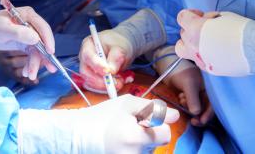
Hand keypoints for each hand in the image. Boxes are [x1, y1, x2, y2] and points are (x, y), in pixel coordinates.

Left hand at [0, 6, 56, 79]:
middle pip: (42, 41)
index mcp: (28, 15)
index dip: (48, 40)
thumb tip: (36, 39)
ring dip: (36, 63)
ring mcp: (29, 34)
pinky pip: (32, 55)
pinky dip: (30, 64)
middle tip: (49, 70)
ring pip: (38, 50)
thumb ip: (19, 33)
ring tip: (30, 75)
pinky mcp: (26, 43)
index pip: (42, 27)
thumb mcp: (3, 30)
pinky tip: (26, 72)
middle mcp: (31, 24)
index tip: (50, 53)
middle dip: (43, 56)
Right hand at [18, 94, 179, 153]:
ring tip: (122, 136)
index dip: (157, 124)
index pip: (165, 134)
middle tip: (128, 127)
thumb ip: (153, 108)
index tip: (142, 120)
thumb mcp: (126, 104)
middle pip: (157, 144)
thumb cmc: (102, 117)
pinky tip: (121, 144)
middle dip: (147, 134)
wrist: (78, 137)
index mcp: (136, 138)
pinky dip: (134, 149)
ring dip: (140, 143)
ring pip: (148, 151)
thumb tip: (176, 116)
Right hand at [78, 29, 133, 91]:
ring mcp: (88, 69)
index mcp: (88, 45)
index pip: (88, 56)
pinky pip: (98, 87)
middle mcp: (85, 58)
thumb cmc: (118, 43)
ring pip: (91, 83)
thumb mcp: (120, 47)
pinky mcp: (94, 78)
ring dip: (106, 86)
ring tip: (121, 81)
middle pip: (86, 73)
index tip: (108, 72)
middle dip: (101, 81)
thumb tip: (111, 71)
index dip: (97, 66)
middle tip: (116, 83)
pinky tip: (119, 82)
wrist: (120, 47)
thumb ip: (116, 58)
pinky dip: (108, 88)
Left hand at [165, 63, 213, 126]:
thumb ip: (193, 99)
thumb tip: (196, 113)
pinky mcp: (190, 99)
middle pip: (205, 110)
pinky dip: (185, 104)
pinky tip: (180, 96)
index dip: (208, 115)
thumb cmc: (184, 74)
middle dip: (197, 114)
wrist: (171, 69)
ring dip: (188, 107)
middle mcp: (206, 95)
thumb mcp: (189, 85)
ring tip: (182, 97)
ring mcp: (198, 97)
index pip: (213, 106)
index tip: (201, 121)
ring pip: (196, 110)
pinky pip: (189, 107)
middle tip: (192, 121)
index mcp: (210, 90)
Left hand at [175, 10, 252, 76]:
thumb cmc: (240, 28)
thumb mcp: (222, 15)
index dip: (190, 14)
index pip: (181, 17)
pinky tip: (218, 52)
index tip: (200, 15)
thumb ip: (208, 19)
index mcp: (194, 29)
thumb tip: (205, 23)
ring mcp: (200, 60)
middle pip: (183, 34)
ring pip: (184, 50)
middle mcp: (193, 46)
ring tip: (206, 42)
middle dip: (192, 28)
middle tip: (207, 28)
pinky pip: (199, 60)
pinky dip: (203, 55)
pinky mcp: (210, 70)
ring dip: (191, 43)